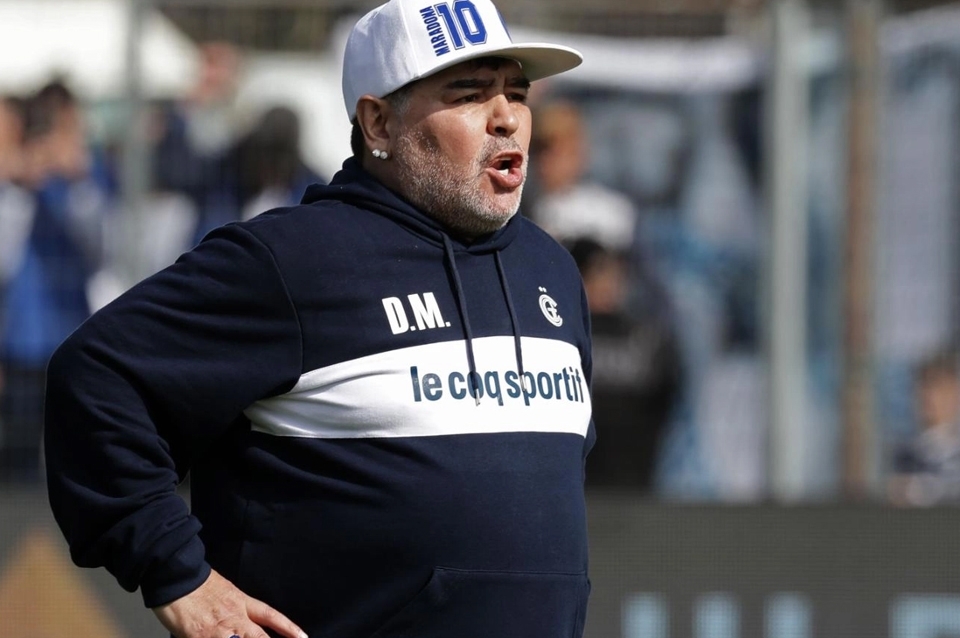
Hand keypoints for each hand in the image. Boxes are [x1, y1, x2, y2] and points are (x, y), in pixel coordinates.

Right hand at [152, 569, 307, 637]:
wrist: (176, 575)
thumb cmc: (195, 583)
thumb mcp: (223, 590)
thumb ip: (233, 607)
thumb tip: (239, 621)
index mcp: (241, 601)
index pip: (270, 615)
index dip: (288, 628)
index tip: (303, 637)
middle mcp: (234, 616)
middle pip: (260, 637)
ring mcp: (218, 629)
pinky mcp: (200, 637)